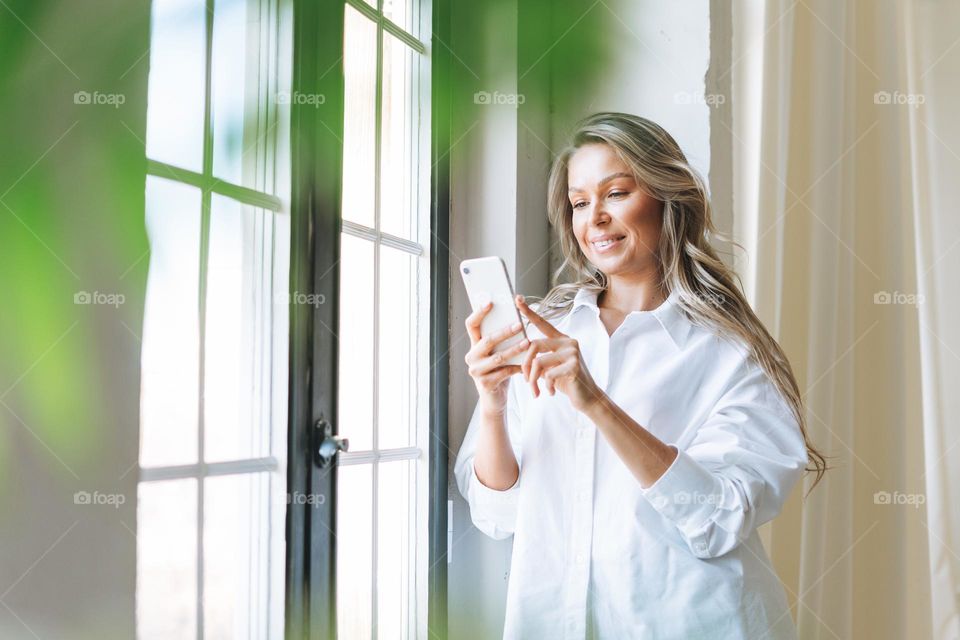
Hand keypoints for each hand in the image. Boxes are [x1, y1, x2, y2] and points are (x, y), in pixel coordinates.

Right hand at [464, 301, 529, 415]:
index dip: (479, 313)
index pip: (471, 325)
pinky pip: (504, 372)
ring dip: (514, 349)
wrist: (494, 399)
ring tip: (528, 343)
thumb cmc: (498, 371)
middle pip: (487, 340)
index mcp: (474, 345)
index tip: (490, 302)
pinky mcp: (485, 384)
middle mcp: (471, 357)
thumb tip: (516, 318)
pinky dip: (517, 368)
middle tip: (519, 324)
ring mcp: (476, 371)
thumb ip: (501, 340)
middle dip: (504, 332)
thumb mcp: (497, 354)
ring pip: (498, 357)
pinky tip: (527, 365)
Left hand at [515, 294, 601, 412]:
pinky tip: (551, 392)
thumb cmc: (566, 381)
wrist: (586, 397)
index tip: (517, 299)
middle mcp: (568, 341)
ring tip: (536, 391)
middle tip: (526, 381)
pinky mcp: (574, 366)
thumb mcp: (550, 367)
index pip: (542, 323)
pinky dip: (546, 387)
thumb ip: (538, 358)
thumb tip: (518, 354)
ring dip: (533, 380)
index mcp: (561, 339)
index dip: (529, 312)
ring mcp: (572, 352)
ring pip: (538, 362)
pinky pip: (548, 375)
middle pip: (533, 345)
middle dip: (525, 365)